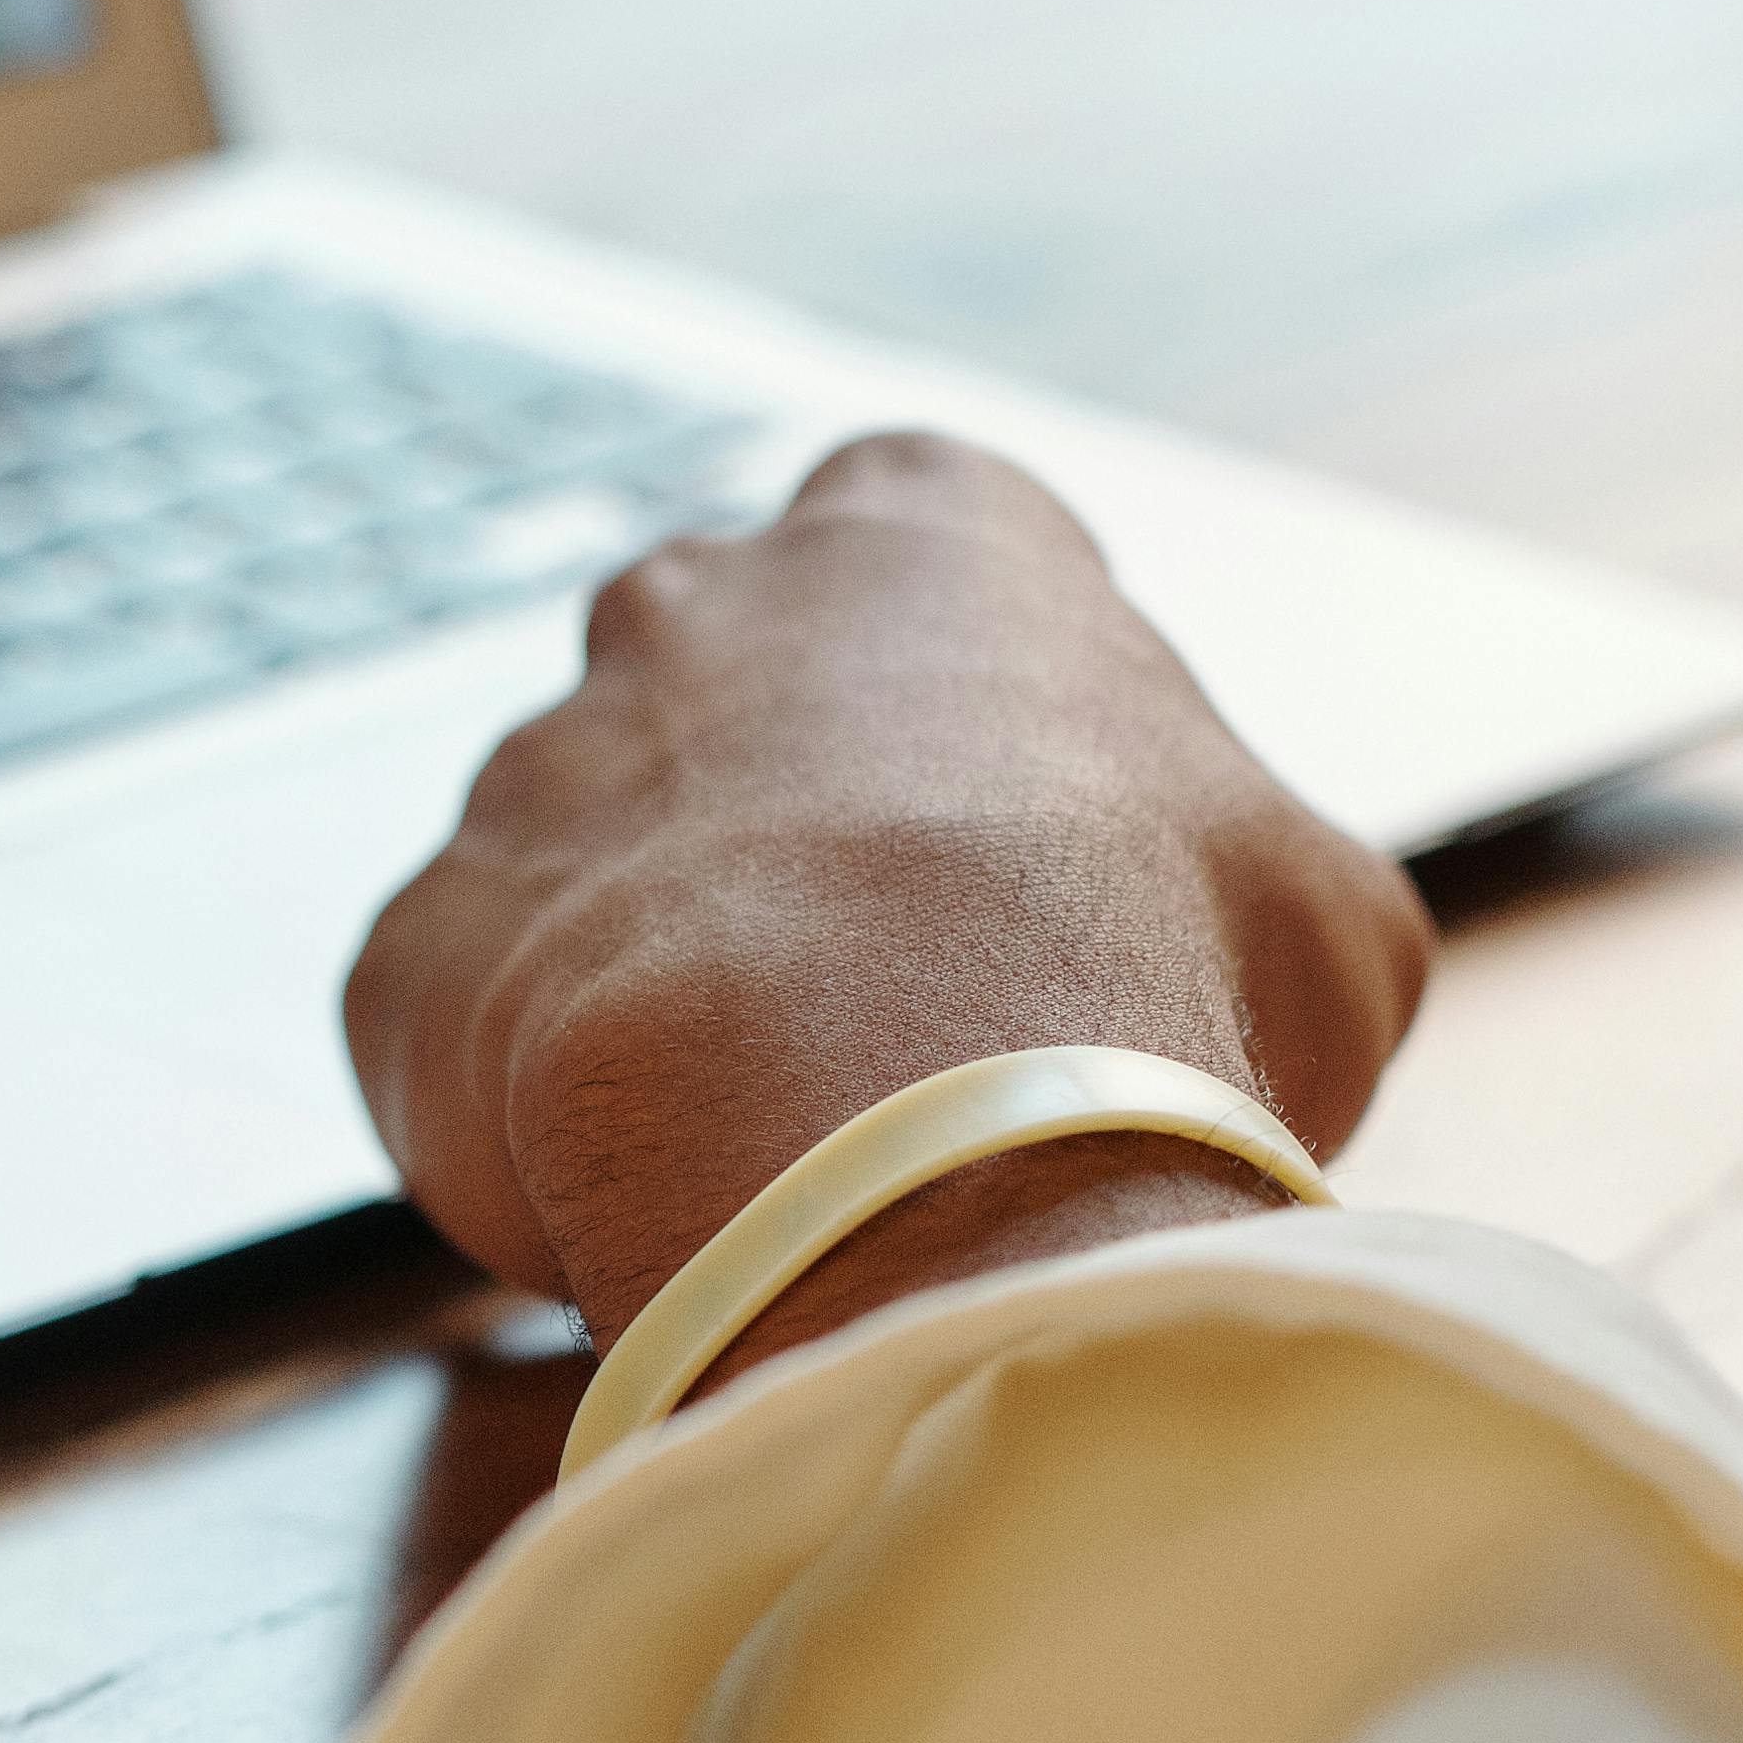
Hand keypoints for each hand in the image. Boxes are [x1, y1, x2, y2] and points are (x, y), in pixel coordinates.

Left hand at [348, 437, 1429, 1369]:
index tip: (1016, 855)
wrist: (892, 1136)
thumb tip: (1248, 987)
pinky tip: (648, 1206)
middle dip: (790, 844)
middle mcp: (694, 604)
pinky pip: (469, 1038)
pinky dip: (537, 1127)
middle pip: (728, 702)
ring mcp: (530, 769)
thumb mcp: (1328, 928)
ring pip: (593, 882)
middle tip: (888, 1021)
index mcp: (925, 536)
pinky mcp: (414, 949)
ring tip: (774, 1149)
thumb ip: (1256, 897)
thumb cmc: (1144, 985)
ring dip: (661, 997)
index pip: (928, 546)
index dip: (972, 714)